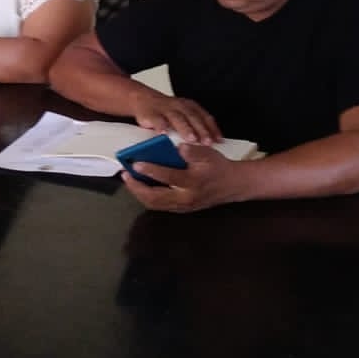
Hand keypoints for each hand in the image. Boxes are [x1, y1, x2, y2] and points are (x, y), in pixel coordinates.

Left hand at [122, 143, 245, 212]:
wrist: (234, 185)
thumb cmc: (218, 166)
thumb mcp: (208, 154)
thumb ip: (191, 151)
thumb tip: (176, 148)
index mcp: (193, 182)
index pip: (168, 178)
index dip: (151, 170)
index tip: (136, 163)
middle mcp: (186, 198)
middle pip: (155, 198)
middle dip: (137, 187)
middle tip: (125, 175)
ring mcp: (183, 207)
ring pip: (155, 204)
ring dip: (139, 193)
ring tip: (129, 180)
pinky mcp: (182, 209)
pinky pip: (160, 206)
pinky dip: (147, 197)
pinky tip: (141, 186)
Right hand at [131, 91, 222, 144]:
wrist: (143, 100)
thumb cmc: (166, 111)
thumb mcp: (182, 115)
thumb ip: (194, 126)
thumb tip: (209, 144)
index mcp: (189, 107)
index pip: (204, 116)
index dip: (212, 128)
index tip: (218, 140)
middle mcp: (179, 106)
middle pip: (193, 117)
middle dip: (201, 130)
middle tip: (207, 142)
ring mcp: (165, 109)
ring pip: (177, 118)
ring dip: (185, 128)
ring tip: (190, 139)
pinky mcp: (151, 113)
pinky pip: (157, 119)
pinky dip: (161, 126)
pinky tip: (164, 134)